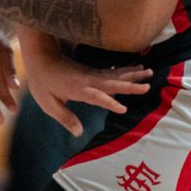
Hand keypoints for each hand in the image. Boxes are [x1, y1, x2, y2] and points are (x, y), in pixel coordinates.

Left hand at [26, 52, 150, 136]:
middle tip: (148, 85)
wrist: (41, 56)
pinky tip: (136, 67)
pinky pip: (112, 71)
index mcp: (78, 89)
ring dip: (133, 74)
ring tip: (149, 71)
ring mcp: (92, 74)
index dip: (109, 103)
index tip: (123, 109)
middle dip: (131, 85)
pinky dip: (125, 70)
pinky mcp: (92, 71)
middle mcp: (88, 80)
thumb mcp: (48, 103)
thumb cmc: (42, 81)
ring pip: (116, 74)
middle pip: (113, 83)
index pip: (96, 97)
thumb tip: (79, 133)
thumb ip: (64, 118)